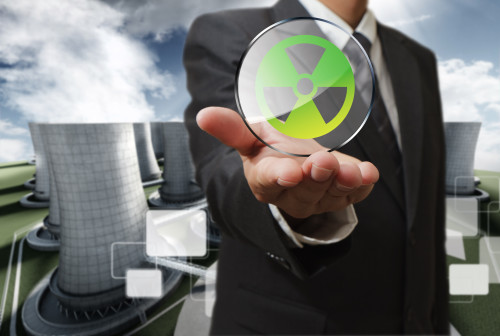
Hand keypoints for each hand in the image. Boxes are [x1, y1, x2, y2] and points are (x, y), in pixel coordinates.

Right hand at [196, 106, 378, 218]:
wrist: (295, 161)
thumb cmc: (271, 150)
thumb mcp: (251, 138)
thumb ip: (231, 129)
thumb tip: (203, 115)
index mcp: (265, 179)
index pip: (270, 181)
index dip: (280, 176)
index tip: (289, 171)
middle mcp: (292, 193)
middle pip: (304, 190)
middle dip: (315, 177)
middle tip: (323, 161)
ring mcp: (318, 197)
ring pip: (331, 194)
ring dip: (342, 182)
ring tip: (353, 170)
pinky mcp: (340, 195)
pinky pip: (353, 195)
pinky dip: (362, 186)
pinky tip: (368, 174)